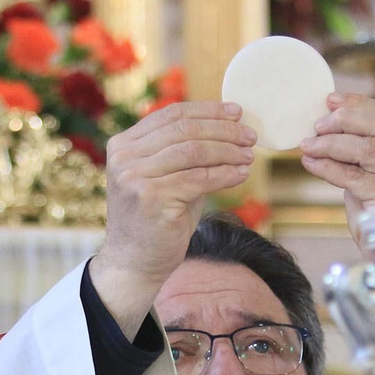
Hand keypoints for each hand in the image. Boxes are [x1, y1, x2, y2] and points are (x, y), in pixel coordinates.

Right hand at [91, 101, 256, 336]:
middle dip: (223, 130)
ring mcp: (135, 177)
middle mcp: (124, 157)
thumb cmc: (157, 220)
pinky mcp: (151, 198)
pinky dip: (225, 174)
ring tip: (249, 155)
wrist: (135, 264)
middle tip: (250, 136)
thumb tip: (228, 126)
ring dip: (227, 151)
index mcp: (124, 144)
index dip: (208, 110)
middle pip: (184, 130)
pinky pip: (199, 178)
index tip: (237, 112)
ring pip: (193, 151)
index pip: (171, 115)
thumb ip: (184, 152)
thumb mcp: (167, 177)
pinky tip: (242, 174)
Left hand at [299, 94, 374, 248]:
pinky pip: (354, 178)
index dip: (359, 104)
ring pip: (366, 150)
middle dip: (344, 120)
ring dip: (331, 144)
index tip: (331, 100)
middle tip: (317, 125)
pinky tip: (311, 163)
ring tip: (308, 145)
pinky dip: (328, 167)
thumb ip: (361, 147)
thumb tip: (329, 117)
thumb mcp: (372, 173)